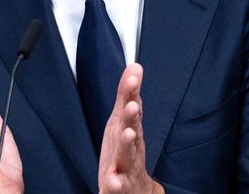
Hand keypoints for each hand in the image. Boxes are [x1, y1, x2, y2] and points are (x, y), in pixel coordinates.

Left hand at [98, 63, 164, 193]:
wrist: (135, 189)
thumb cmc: (127, 151)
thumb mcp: (124, 121)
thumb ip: (127, 95)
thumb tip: (135, 67)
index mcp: (130, 130)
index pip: (132, 108)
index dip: (132, 93)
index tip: (133, 78)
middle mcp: (131, 148)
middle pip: (132, 130)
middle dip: (132, 118)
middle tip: (132, 105)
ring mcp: (125, 168)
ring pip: (127, 157)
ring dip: (127, 146)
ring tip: (127, 134)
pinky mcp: (117, 187)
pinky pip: (117, 186)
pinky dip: (115, 184)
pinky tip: (112, 181)